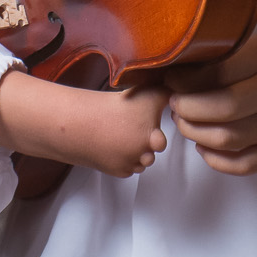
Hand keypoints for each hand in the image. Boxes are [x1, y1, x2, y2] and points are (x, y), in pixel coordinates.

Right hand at [0, 71, 167, 177]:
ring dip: (139, 151)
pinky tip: (115, 146)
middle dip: (150, 139)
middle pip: (159, 146)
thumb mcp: (144, 92)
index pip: (169, 131)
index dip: (161, 124)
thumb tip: (178, 85)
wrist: (78, 125)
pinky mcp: (122, 170)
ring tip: (122, 135)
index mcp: (153, 128)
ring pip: (146, 159)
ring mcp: (134, 160)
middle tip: (134, 127)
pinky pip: (132, 168)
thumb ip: (165, 91)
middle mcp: (146, 146)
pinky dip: (126, 160)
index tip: (154, 121)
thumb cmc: (108, 108)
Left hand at [166, 34, 256, 174]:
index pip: (219, 71)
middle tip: (175, 104)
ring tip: (184, 121)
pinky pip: (240, 165)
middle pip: (223, 107)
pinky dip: (213, 159)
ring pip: (227, 138)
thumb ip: (221, 57)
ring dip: (194, 132)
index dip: (186, 79)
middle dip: (187, 108)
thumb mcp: (256, 48)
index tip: (171, 79)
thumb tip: (173, 73)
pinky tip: (203, 144)